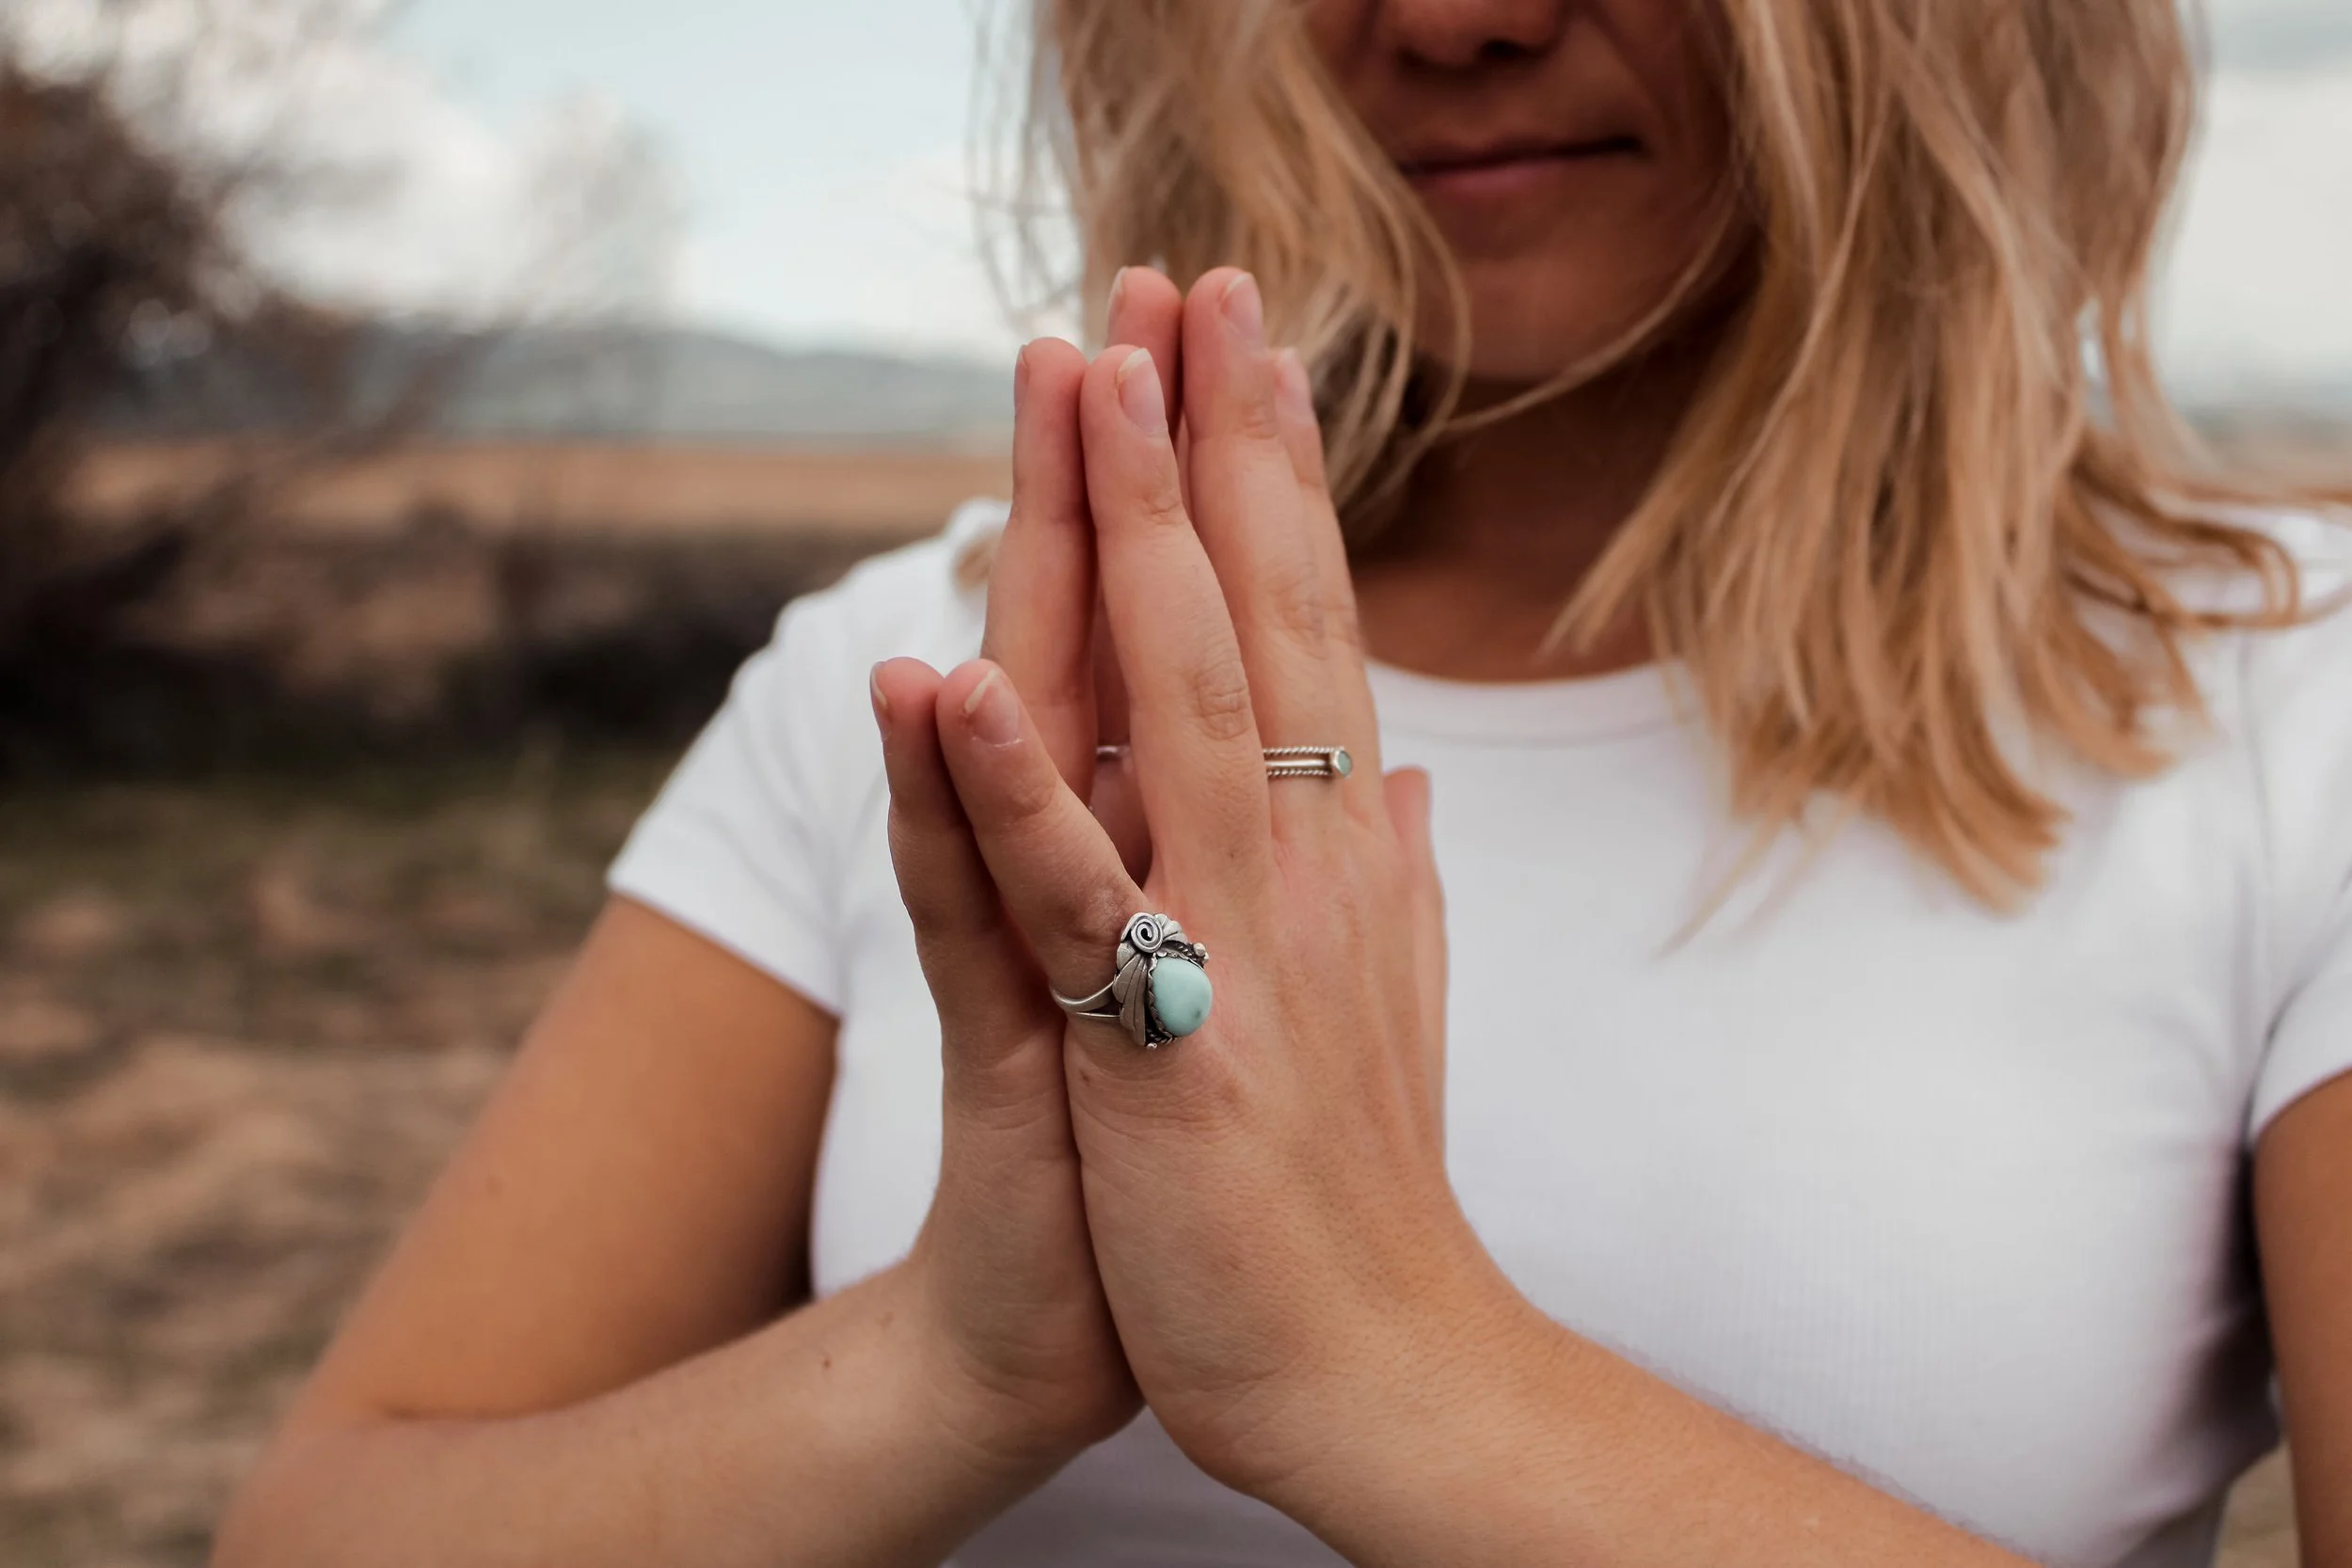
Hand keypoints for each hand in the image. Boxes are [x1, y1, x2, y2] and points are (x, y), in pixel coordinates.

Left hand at [917, 268, 1515, 1500]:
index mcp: (1344, 844)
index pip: (1311, 618)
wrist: (1377, 1365)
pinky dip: (1013, 787)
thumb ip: (1390, 866)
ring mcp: (1242, 944)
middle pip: (1260, 615)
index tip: (1249, 338)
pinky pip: (1072, 900)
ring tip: (1093, 386)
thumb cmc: (1357, 1178)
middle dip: (1218, 440)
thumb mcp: (1383, 995)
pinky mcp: (1163, 1047)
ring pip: (1183, 704)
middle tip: (1193, 275)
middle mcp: (1310, 861)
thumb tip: (1407, 766)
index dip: (1275, 475)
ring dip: (1130, 541)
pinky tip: (956, 683)